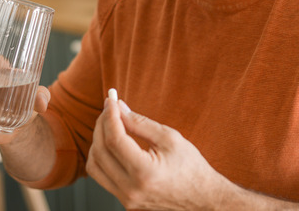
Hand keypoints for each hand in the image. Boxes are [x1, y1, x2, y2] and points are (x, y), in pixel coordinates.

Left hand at [86, 96, 226, 209]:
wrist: (203, 199)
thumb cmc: (191, 168)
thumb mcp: (169, 138)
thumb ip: (140, 122)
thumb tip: (118, 108)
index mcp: (144, 173)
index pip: (114, 139)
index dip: (110, 115)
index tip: (111, 99)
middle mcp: (131, 190)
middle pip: (100, 151)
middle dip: (101, 124)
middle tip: (110, 108)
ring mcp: (127, 199)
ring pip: (95, 166)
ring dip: (98, 141)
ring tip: (110, 124)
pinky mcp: (126, 202)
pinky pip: (102, 177)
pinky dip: (102, 157)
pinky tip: (112, 143)